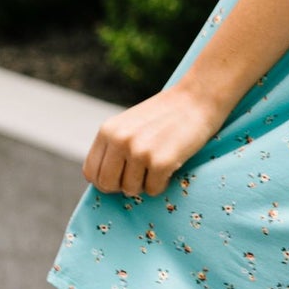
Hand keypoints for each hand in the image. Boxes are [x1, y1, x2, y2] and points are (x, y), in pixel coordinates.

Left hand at [83, 84, 226, 197]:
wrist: (198, 98)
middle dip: (123, 186)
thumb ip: (114, 147)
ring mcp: (139, 151)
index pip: (90, 172)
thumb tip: (103, 182)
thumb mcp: (129, 125)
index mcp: (108, 130)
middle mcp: (119, 140)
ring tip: (159, 164)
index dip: (105, 180)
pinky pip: (153, 190)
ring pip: (130, 190)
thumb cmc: (165, 115)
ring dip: (145, 184)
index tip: (121, 177)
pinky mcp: (160, 161)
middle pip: (106, 185)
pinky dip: (163, 183)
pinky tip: (171, 164)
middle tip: (141, 175)